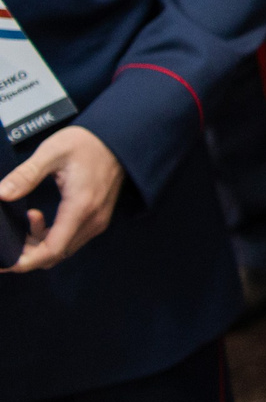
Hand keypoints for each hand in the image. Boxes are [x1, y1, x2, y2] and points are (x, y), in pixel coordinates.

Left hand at [1, 128, 127, 272]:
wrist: (118, 138)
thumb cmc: (85, 143)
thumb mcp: (52, 152)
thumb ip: (26, 175)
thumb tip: (1, 194)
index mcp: (80, 207)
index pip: (52, 249)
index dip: (26, 262)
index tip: (4, 262)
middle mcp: (92, 220)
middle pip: (56, 255)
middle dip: (28, 253)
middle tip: (8, 238)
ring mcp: (98, 221)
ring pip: (63, 250)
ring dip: (38, 244)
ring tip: (26, 218)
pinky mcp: (97, 219)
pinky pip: (71, 240)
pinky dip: (50, 238)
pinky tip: (39, 217)